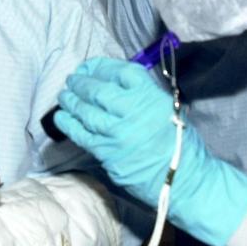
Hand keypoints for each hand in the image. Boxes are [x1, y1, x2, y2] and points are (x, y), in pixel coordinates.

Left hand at [54, 58, 246, 245]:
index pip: (119, 72)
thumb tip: (115, 83)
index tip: (89, 67)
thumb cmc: (179, 142)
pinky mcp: (108, 153)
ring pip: (86, 111)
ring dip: (71, 101)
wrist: (184, 178)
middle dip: (81, 83)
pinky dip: (69, 124)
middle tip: (72, 80)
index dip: (100, 67)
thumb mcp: (167, 107)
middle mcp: (132, 110)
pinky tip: (62, 117)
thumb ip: (143, 94)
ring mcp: (118, 132)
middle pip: (98, 90)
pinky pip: (82, 135)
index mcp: (150, 95)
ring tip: (64, 96)